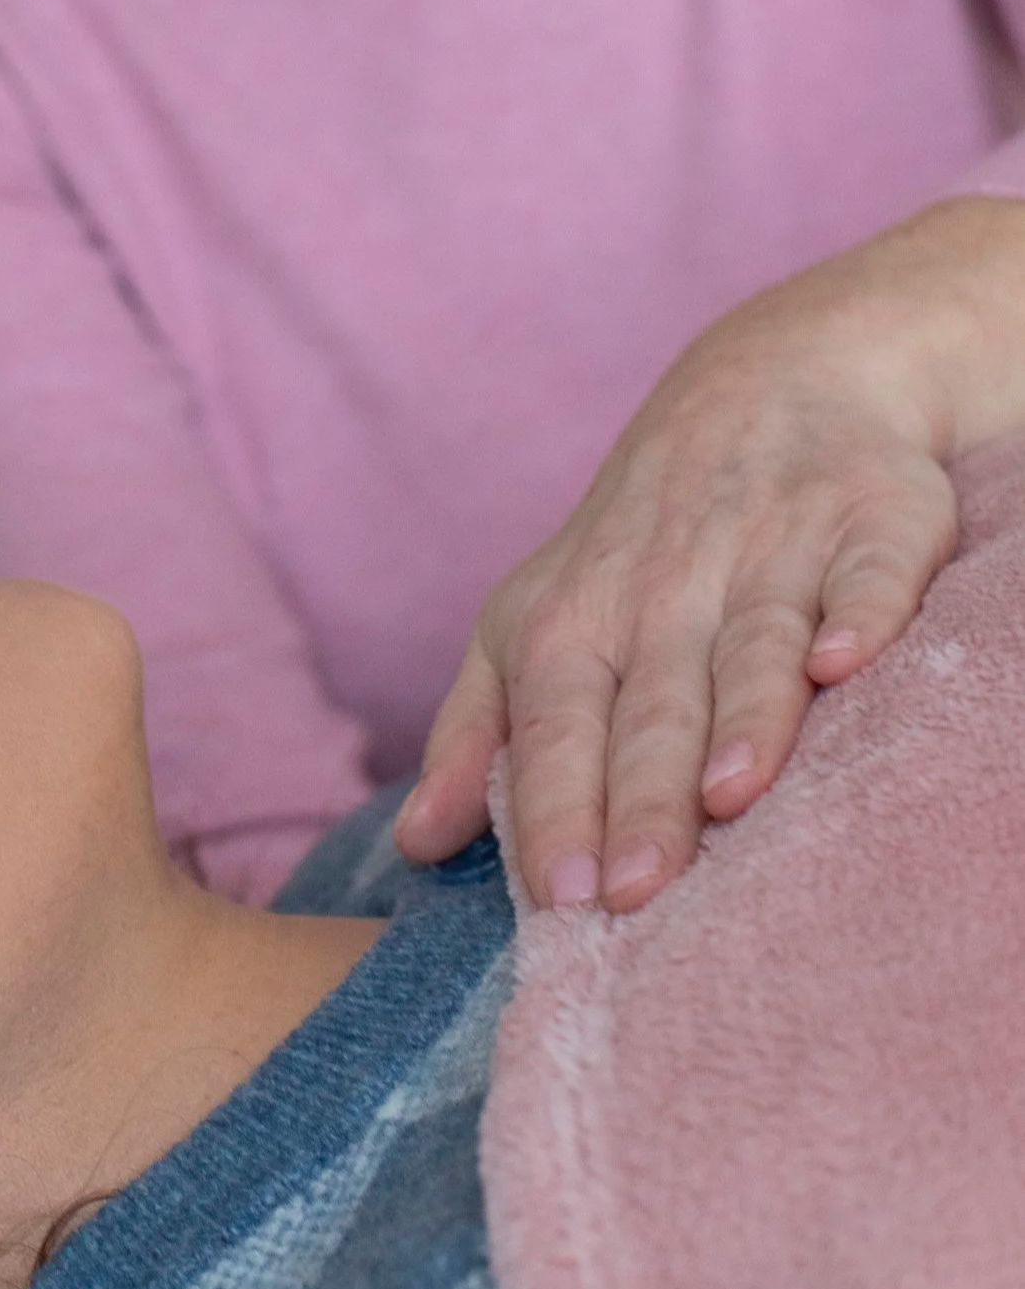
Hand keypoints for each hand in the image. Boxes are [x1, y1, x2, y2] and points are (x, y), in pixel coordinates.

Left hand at [394, 198, 1024, 912]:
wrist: (766, 386)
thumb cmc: (632, 546)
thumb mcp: (526, 623)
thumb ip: (475, 736)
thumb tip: (419, 846)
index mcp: (573, 625)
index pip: (556, 730)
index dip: (555, 811)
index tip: (560, 901)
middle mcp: (665, 591)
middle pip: (652, 710)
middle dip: (642, 800)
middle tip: (636, 891)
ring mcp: (769, 551)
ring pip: (750, 650)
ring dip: (743, 721)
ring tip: (732, 796)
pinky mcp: (868, 520)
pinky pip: (865, 574)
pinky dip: (857, 613)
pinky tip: (844, 662)